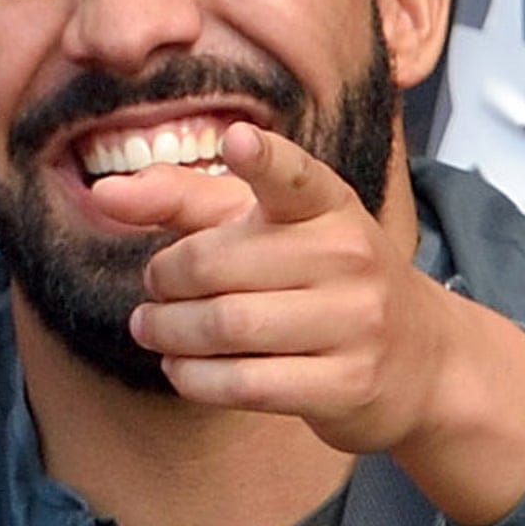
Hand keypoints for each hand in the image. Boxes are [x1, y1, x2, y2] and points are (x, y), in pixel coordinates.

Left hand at [90, 122, 524, 524]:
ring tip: (151, 329)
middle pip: (220, 265)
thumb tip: (104, 193)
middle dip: (165, 279)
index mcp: (329, 205)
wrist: (420, 359)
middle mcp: (350, 256)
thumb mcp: (268, 226)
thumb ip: (186, 201)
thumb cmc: (323, 279)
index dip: (265, 159)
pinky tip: (181, 367)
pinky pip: (246, 384)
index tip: (237, 141)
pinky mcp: (347, 384)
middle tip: (152, 287)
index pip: (295, 176)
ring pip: (228, 327)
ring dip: (169, 332)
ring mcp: (355, 323)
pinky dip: (195, 378)